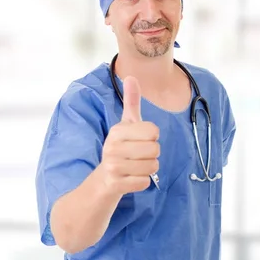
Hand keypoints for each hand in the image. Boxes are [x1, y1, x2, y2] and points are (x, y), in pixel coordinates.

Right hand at [101, 76, 159, 193]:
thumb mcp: (126, 125)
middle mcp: (112, 146)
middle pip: (155, 149)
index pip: (153, 130)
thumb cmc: (121, 148)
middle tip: (138, 156)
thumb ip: (131, 102)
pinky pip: (145, 182)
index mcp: (117, 130)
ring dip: (148, 169)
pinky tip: (131, 178)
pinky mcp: (116, 184)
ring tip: (135, 167)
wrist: (103, 179)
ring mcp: (113, 166)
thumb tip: (131, 76)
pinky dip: (142, 182)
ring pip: (153, 166)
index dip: (152, 137)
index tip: (139, 140)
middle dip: (152, 155)